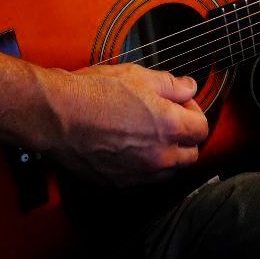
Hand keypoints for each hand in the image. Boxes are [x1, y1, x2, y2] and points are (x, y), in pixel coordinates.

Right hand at [41, 63, 208, 186]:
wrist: (57, 115)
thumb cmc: (93, 92)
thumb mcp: (138, 75)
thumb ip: (171, 84)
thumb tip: (188, 87)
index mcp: (169, 127)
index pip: (202, 128)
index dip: (194, 112)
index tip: (181, 104)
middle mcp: (158, 156)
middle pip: (190, 155)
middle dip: (185, 137)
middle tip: (168, 119)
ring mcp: (138, 174)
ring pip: (168, 171)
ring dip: (167, 154)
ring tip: (148, 133)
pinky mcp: (118, 183)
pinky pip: (143, 179)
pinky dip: (144, 166)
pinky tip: (129, 146)